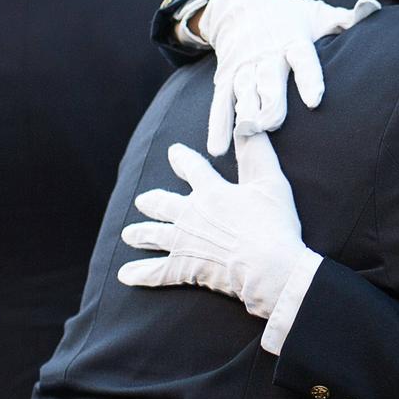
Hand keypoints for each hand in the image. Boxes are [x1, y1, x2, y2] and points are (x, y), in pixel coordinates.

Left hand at [118, 134, 310, 318]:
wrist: (268, 266)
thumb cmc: (273, 224)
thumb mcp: (270, 181)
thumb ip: (257, 152)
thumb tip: (248, 123)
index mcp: (211, 191)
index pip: (192, 168)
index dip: (182, 158)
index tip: (173, 152)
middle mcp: (191, 214)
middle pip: (164, 204)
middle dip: (152, 201)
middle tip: (142, 200)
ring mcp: (183, 242)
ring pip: (154, 235)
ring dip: (140, 234)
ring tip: (127, 234)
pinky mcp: (184, 269)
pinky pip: (156, 273)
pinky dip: (140, 274)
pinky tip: (125, 275)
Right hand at [199, 0, 379, 155]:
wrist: (239, 1)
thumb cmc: (288, 15)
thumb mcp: (316, 12)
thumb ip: (345, 18)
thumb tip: (371, 8)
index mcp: (292, 41)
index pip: (302, 59)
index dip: (308, 78)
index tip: (315, 100)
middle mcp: (266, 55)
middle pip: (269, 80)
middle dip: (270, 101)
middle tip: (273, 123)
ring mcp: (244, 67)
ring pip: (243, 92)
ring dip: (244, 113)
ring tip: (246, 135)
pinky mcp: (226, 78)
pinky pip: (220, 103)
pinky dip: (218, 125)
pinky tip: (219, 148)